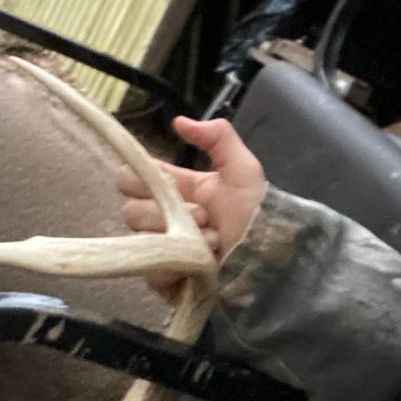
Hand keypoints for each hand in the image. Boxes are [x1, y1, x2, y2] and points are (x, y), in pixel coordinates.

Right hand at [119, 116, 266, 294]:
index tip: (166, 181)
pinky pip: (150, 268)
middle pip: (130, 209)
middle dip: (165, 208)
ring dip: (178, 234)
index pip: (134, 179)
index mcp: (177, 191)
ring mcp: (163, 249)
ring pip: (139, 236)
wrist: (270, 252)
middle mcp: (164, 219)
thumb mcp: (243, 168)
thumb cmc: (256, 210)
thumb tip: (178, 121)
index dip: (140, 177)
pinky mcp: (165, 279)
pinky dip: (175, 262)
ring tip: (212, 237)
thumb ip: (217, 136)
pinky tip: (201, 259)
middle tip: (202, 214)